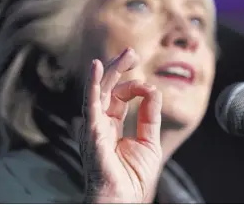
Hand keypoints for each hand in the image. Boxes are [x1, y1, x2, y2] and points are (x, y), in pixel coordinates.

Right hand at [79, 48, 162, 202]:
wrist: (123, 201)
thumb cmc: (131, 178)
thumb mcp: (149, 141)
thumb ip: (149, 116)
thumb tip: (153, 90)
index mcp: (111, 125)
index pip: (119, 96)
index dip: (135, 87)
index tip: (150, 89)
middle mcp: (100, 123)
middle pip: (107, 89)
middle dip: (119, 69)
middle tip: (132, 53)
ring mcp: (94, 127)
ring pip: (99, 92)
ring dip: (110, 71)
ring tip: (125, 55)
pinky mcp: (92, 133)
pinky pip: (91, 105)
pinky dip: (91, 85)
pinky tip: (96, 67)